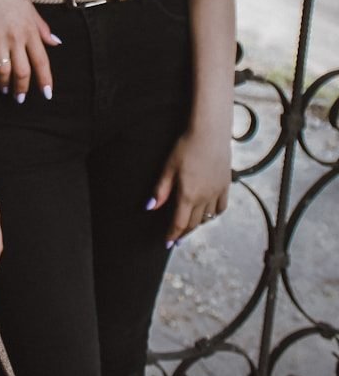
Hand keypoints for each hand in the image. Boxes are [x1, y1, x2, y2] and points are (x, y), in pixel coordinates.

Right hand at [0, 0, 60, 100]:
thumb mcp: (30, 9)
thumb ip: (42, 28)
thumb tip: (56, 42)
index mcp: (31, 31)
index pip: (42, 61)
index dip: (45, 80)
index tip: (47, 94)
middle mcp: (17, 37)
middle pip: (23, 71)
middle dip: (22, 88)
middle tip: (20, 98)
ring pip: (4, 70)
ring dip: (4, 84)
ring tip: (4, 90)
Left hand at [150, 123, 230, 247]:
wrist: (210, 133)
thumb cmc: (187, 146)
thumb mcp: (169, 167)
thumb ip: (160, 190)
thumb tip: (150, 207)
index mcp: (188, 194)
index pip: (179, 223)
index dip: (172, 235)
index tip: (168, 243)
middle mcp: (204, 197)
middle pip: (194, 223)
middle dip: (184, 233)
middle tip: (176, 239)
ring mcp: (217, 192)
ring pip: (208, 217)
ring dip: (198, 224)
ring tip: (190, 226)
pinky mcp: (226, 185)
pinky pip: (221, 207)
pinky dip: (214, 214)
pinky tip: (209, 213)